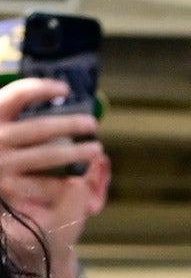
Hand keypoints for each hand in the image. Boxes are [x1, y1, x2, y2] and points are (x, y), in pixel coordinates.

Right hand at [0, 78, 101, 195]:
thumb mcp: (1, 126)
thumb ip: (13, 114)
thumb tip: (55, 100)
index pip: (18, 95)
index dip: (42, 88)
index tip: (65, 89)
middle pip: (40, 127)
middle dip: (70, 124)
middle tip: (92, 124)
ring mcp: (2, 164)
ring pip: (48, 154)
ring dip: (76, 152)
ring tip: (95, 150)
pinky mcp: (9, 188)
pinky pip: (45, 183)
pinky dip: (63, 182)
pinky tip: (76, 180)